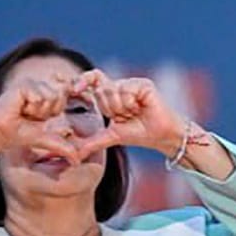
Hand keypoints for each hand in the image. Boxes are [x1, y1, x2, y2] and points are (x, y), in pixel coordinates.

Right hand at [0, 74, 88, 174]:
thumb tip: (78, 160)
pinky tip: (21, 108)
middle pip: (62, 94)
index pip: (68, 91)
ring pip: (52, 96)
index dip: (75, 93)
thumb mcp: (46, 139)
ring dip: (40, 110)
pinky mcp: (24, 84)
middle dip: (51, 111)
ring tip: (27, 112)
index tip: (78, 100)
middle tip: (34, 115)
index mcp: (49, 94)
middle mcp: (41, 85)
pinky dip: (32, 107)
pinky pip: (40, 96)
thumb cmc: (19, 134)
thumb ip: (63, 146)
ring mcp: (32, 83)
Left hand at [71, 70, 188, 157]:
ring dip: (121, 108)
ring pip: (112, 90)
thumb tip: (75, 155)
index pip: (93, 80)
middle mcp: (121, 85)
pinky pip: (126, 90)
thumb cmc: (139, 134)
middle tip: (125, 116)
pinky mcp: (143, 84)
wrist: (161, 136)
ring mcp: (132, 83)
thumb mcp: (112, 137)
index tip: (74, 89)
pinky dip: (130, 104)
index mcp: (111, 94)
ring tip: (134, 113)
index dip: (82, 80)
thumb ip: (93, 142)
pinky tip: (141, 108)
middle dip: (110, 108)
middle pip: (101, 89)